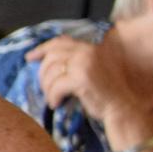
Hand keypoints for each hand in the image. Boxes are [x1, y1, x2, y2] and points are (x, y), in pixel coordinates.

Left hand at [24, 34, 152, 148]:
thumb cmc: (106, 94)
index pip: (59, 42)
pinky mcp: (81, 79)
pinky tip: (56, 104)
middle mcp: (87, 52)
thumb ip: (76, 61)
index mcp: (90, 48)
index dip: (41, 49)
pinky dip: (52, 97)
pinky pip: (55, 86)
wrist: (122, 109)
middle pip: (51, 57)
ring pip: (51, 72)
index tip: (29, 57)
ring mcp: (84, 65)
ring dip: (47, 87)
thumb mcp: (92, 70)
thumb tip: (46, 60)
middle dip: (42, 73)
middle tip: (44, 87)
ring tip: (52, 98)